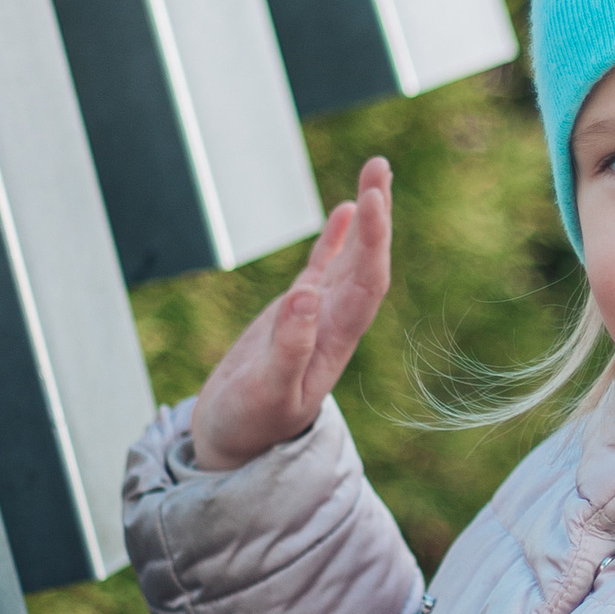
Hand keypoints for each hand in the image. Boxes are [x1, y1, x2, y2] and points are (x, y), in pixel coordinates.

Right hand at [191, 157, 392, 470]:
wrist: (235, 448)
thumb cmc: (249, 427)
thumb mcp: (268, 391)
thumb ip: (288, 348)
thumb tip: (306, 296)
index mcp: (335, 341)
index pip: (367, 283)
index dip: (374, 241)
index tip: (373, 200)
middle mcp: (335, 324)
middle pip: (367, 261)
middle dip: (377, 214)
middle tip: (379, 165)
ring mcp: (316, 316)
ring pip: (350, 259)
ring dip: (365, 218)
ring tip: (374, 172)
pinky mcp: (294, 314)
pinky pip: (324, 267)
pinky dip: (337, 238)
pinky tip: (347, 209)